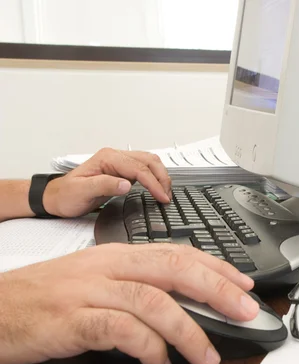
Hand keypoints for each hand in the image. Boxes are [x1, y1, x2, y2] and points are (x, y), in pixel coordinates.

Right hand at [0, 243, 258, 363]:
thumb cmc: (46, 297)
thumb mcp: (96, 280)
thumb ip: (137, 285)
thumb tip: (183, 304)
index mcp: (117, 255)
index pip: (178, 252)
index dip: (216, 267)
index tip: (244, 284)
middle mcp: (107, 266)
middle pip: (173, 268)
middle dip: (217, 289)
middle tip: (246, 311)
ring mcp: (88, 290)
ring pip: (152, 301)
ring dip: (188, 330)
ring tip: (207, 355)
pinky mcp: (70, 320)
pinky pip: (119, 330)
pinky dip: (147, 347)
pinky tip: (158, 362)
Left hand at [43, 148, 171, 217]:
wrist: (57, 198)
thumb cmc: (67, 195)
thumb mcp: (82, 192)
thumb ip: (104, 185)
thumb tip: (127, 184)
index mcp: (107, 158)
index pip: (138, 168)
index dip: (153, 183)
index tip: (161, 196)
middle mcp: (115, 156)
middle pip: (149, 161)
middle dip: (162, 177)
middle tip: (167, 196)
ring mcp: (120, 162)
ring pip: (150, 162)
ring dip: (161, 176)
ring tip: (166, 193)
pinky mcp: (123, 170)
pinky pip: (145, 169)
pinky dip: (155, 177)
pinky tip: (158, 188)